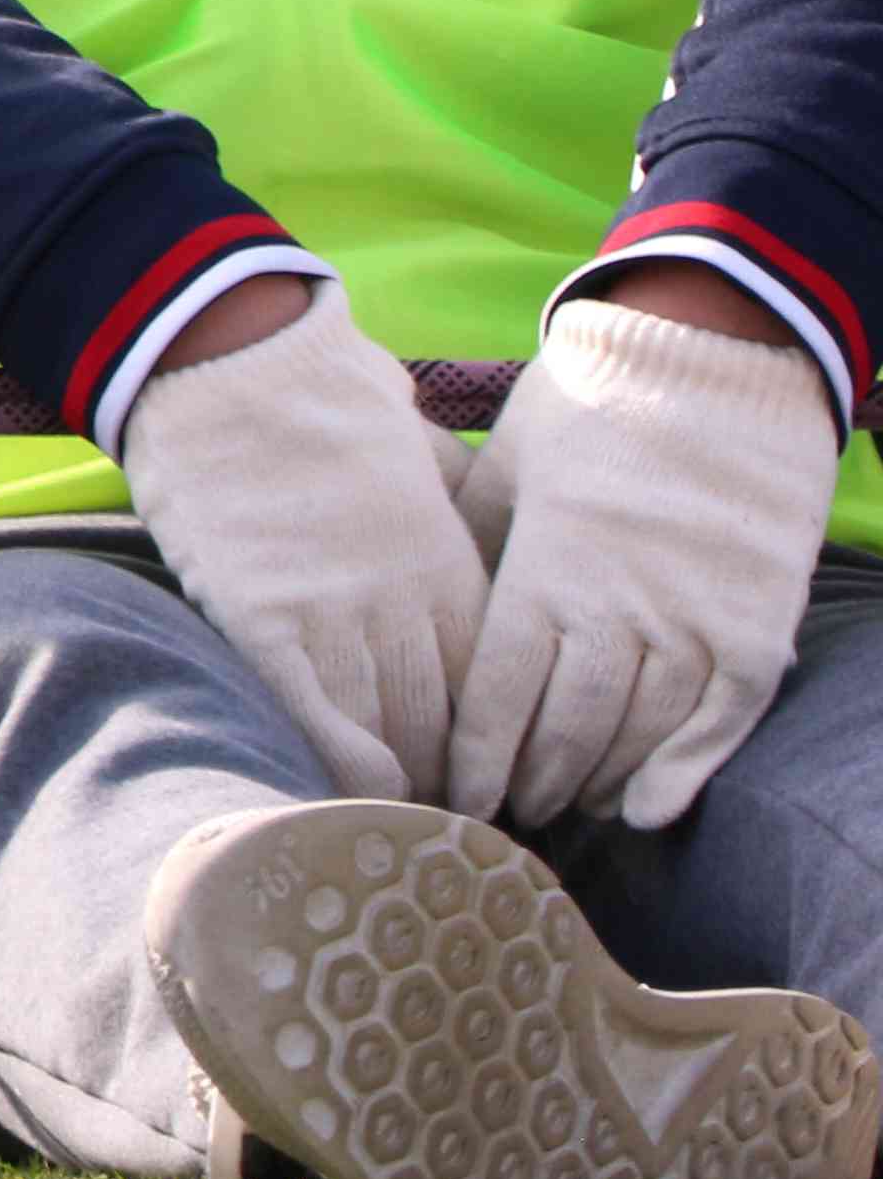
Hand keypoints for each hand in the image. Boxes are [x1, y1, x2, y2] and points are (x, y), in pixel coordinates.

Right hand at [118, 279, 484, 800]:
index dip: (500, 742)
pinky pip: (315, 714)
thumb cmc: (328, 400)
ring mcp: (334, 610)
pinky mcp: (261, 616)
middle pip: (451, 721)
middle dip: (455, 780)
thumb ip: (460, 510)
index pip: (498, 682)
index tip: (497, 780)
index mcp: (449, 560)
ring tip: (399, 827)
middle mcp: (404, 598)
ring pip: (391, 730)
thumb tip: (489, 535)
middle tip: (450, 821)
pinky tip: (357, 809)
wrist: (235, 362)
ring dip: (404, 786)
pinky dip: (343, 768)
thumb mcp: (423, 453)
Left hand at [445, 295, 836, 831]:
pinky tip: (648, 810)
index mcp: (545, 574)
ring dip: (596, 782)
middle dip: (529, 782)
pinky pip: (721, 721)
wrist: (711, 365)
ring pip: (640, 735)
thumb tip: (422, 602)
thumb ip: (474, 545)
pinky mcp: (756, 625)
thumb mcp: (506, 470)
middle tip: (500, 813)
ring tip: (564, 807)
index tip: (453, 796)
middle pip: (566, 731)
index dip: (476, 758)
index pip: (499, 697)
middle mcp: (621, 611)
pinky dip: (685, 771)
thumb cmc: (589, 412)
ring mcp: (695, 622)